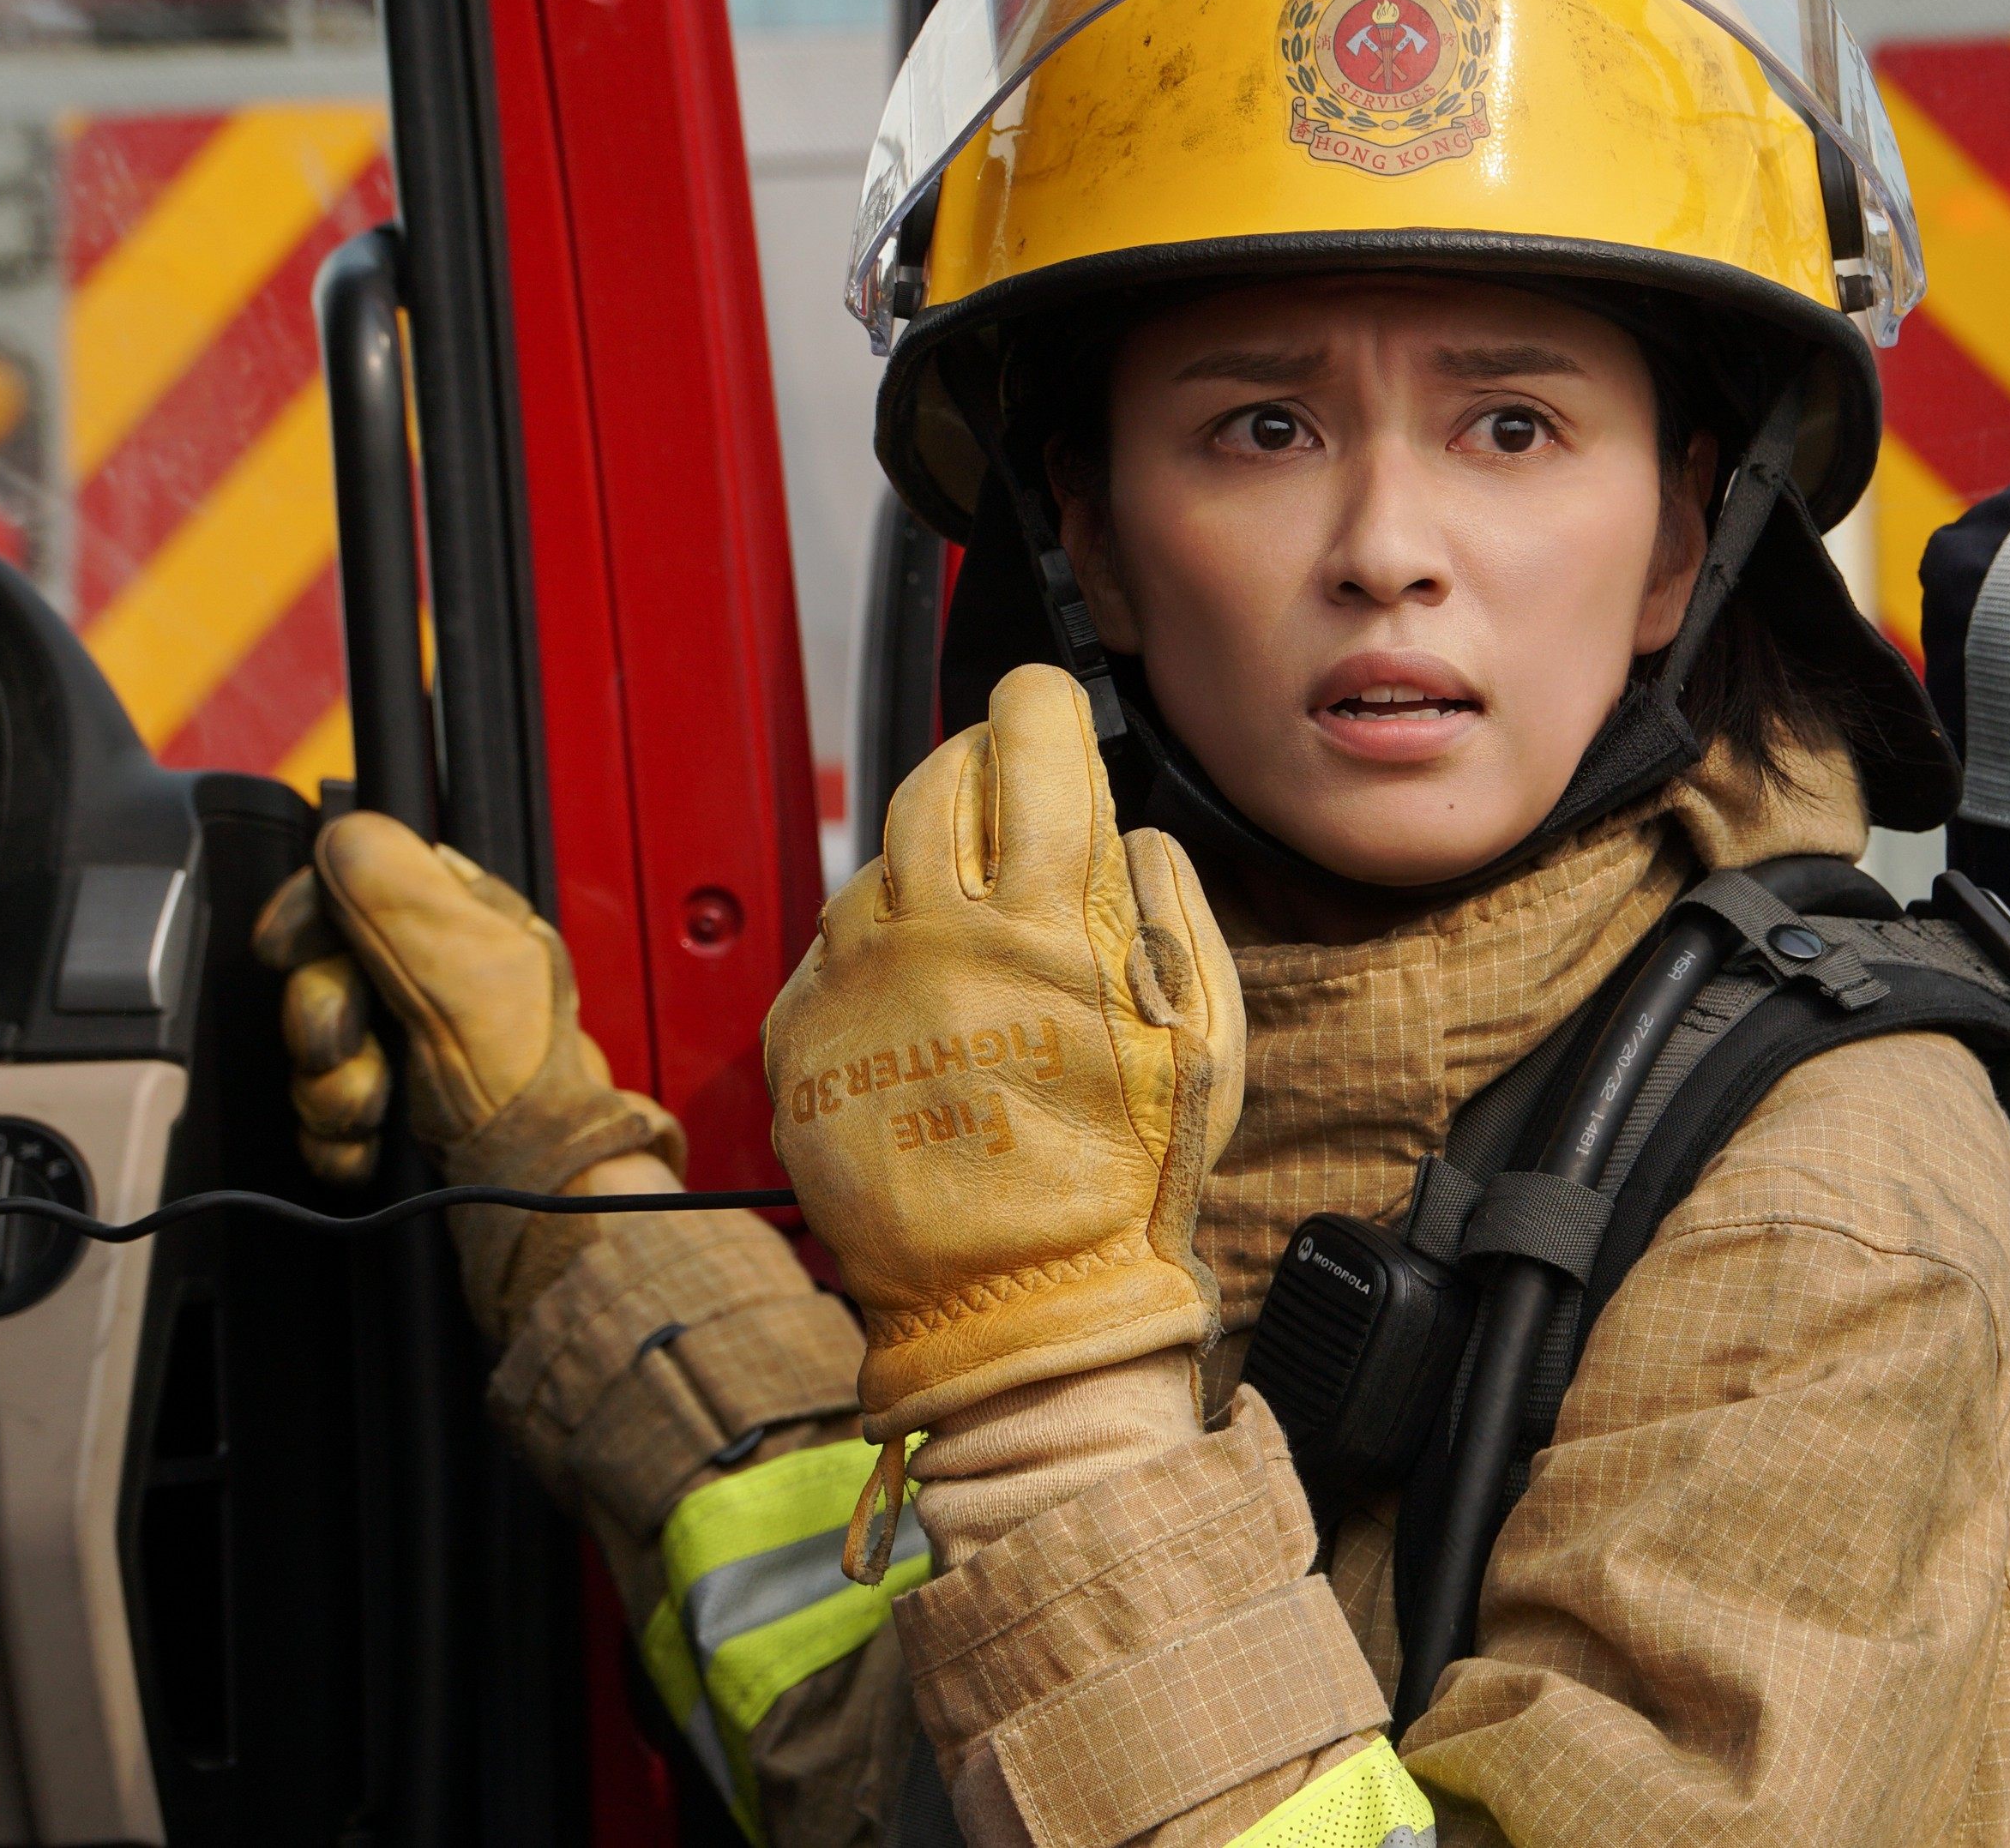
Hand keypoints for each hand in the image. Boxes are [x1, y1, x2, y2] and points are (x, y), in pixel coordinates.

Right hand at [251, 814, 678, 1226]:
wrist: (532, 1187)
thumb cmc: (521, 1079)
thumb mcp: (466, 967)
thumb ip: (400, 894)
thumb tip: (344, 833)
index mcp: (464, 925)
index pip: (360, 881)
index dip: (309, 910)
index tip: (283, 945)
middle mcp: (434, 979)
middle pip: (320, 972)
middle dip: (321, 1019)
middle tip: (345, 1045)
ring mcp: (409, 1048)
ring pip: (316, 1051)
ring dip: (331, 1088)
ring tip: (373, 1107)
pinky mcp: (392, 1112)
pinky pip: (323, 1112)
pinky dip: (339, 1139)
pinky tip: (371, 1146)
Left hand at [764, 665, 1242, 1449]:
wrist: (1017, 1306)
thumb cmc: (1122, 1183)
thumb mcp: (1205, 1037)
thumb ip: (1170, 910)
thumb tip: (1131, 834)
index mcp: (1045, 923)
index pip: (1030, 749)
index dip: (1039, 706)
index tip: (1045, 704)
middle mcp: (937, 934)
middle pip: (937, 781)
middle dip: (976, 761)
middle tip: (1006, 785)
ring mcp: (860, 984)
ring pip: (877, 862)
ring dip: (924, 861)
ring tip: (968, 915)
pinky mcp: (804, 1037)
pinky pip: (832, 950)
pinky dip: (876, 947)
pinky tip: (919, 991)